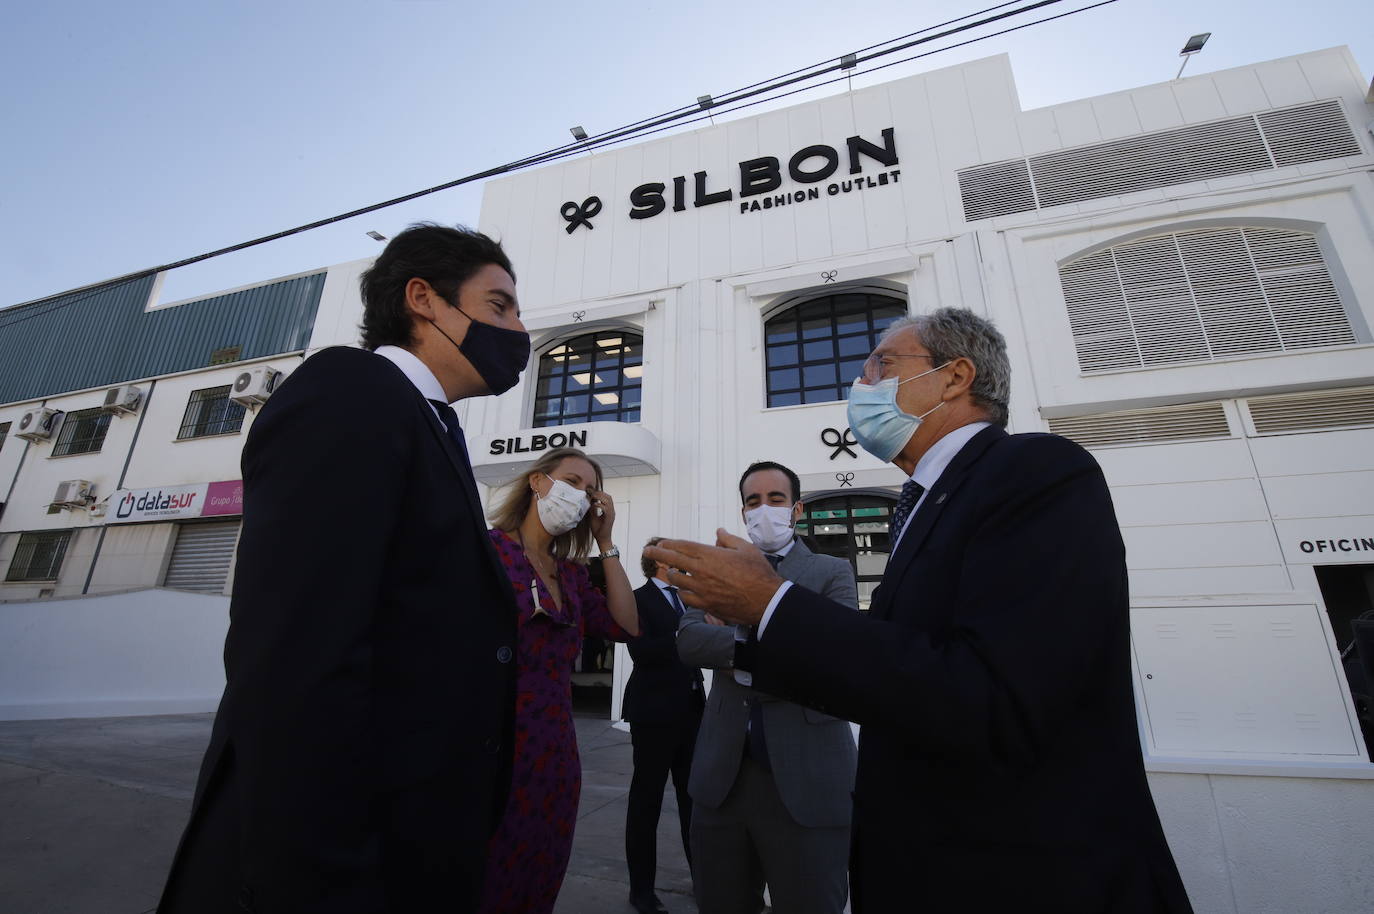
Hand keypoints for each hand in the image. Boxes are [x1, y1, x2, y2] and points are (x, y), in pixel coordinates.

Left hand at [589, 488, 615, 547]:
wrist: (602, 539)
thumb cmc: (598, 530)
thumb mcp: (594, 517)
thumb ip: (593, 510)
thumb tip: (589, 503)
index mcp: (609, 510)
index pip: (607, 498)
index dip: (600, 493)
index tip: (591, 491)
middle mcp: (612, 511)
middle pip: (609, 497)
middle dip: (600, 493)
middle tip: (591, 493)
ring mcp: (611, 514)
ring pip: (608, 501)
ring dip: (600, 497)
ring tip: (592, 497)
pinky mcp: (609, 518)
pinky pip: (606, 508)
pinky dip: (599, 505)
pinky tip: (594, 505)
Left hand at [643, 530, 779, 625]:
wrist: (766, 601)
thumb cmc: (759, 573)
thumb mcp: (746, 548)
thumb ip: (728, 539)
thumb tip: (718, 532)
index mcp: (711, 555)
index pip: (682, 547)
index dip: (668, 544)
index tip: (660, 543)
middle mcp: (702, 571)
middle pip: (672, 561)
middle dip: (657, 554)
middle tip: (647, 551)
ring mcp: (702, 589)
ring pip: (676, 580)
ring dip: (672, 574)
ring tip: (671, 572)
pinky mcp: (705, 604)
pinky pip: (685, 597)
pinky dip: (682, 591)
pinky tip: (684, 589)